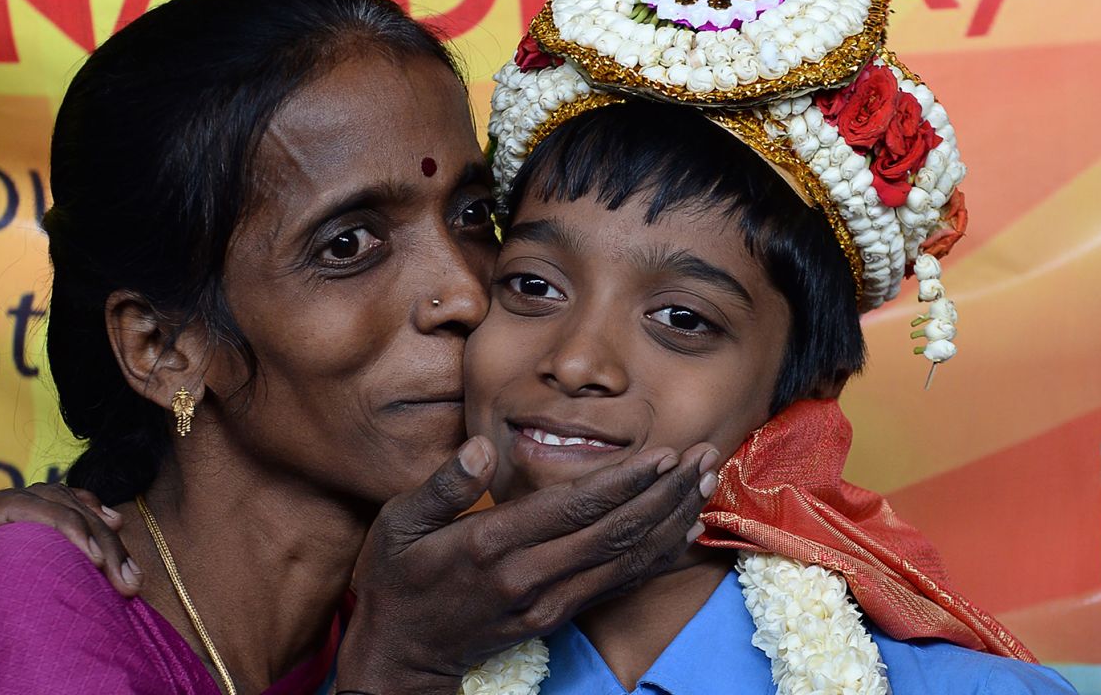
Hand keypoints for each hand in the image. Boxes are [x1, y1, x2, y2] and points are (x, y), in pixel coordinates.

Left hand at [0, 484, 139, 657]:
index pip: (12, 505)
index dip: (62, 525)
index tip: (95, 559)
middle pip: (42, 501)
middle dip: (93, 535)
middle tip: (125, 578)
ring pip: (51, 502)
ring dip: (97, 531)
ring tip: (127, 570)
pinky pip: (43, 505)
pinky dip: (81, 512)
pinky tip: (108, 523)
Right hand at [335, 436, 723, 693]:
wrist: (400, 654)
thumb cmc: (396, 579)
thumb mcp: (398, 523)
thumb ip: (443, 485)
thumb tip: (481, 447)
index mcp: (491, 546)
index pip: (573, 508)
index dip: (625, 481)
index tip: (665, 453)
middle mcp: (529, 577)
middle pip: (614, 532)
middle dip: (665, 493)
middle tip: (704, 454)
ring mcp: (548, 602)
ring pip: (625, 559)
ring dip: (670, 520)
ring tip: (705, 483)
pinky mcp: (557, 616)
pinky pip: (617, 583)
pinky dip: (656, 556)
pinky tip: (681, 531)